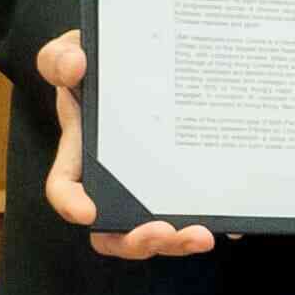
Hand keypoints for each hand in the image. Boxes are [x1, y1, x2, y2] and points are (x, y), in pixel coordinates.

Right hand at [32, 31, 210, 258]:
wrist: (136, 59)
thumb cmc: (96, 62)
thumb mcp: (71, 52)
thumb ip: (60, 59)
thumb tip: (74, 66)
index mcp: (80, 153)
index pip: (65, 187)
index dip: (71, 204)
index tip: (88, 212)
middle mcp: (112, 179)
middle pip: (113, 230)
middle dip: (137, 241)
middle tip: (163, 232)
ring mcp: (147, 185)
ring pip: (155, 230)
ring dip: (177, 242)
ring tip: (204, 235)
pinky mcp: (180, 181)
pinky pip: (193, 211)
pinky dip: (212, 221)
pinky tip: (233, 222)